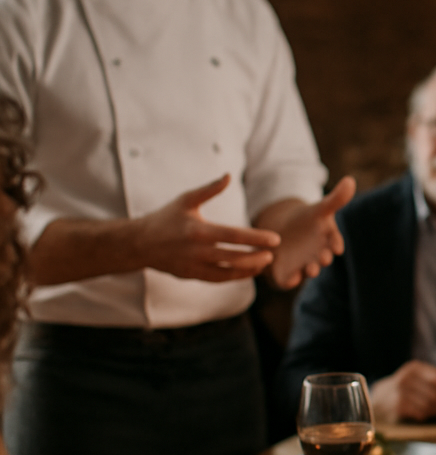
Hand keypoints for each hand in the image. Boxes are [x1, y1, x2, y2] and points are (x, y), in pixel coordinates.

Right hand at [136, 174, 279, 281]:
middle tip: (272, 254)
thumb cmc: (166, 218)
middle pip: (234, 258)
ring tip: (264, 262)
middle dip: (256, 258)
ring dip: (248, 270)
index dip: (256, 238)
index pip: (234, 236)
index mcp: (198, 231)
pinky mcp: (191, 276)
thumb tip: (229, 175)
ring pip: (228, 273)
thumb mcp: (186, 200)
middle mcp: (197, 251)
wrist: (140, 243)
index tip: (275, 239)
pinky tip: (248, 270)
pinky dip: (235, 277)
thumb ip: (209, 190)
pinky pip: (218, 279)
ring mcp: (194, 266)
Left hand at [261, 177, 356, 288]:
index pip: (333, 241)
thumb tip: (350, 180)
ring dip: (311, 271)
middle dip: (324, 259)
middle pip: (322, 258)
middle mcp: (319, 255)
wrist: (282, 233)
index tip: (337, 247)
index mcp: (327, 240)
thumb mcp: (318, 209)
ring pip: (309, 270)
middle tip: (324, 258)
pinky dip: (291, 281)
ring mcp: (304, 265)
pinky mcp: (288, 273)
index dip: (335, 244)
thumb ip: (335, 199)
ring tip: (311, 269)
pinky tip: (291, 279)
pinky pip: (290, 280)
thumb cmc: (305, 221)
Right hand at [369, 361, 435, 422]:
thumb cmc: (404, 391)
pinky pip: (419, 412)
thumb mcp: (417, 381)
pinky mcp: (396, 405)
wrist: (377, 400)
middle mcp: (407, 376)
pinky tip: (423, 416)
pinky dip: (425, 416)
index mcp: (415, 368)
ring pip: (429, 404)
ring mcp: (400, 390)